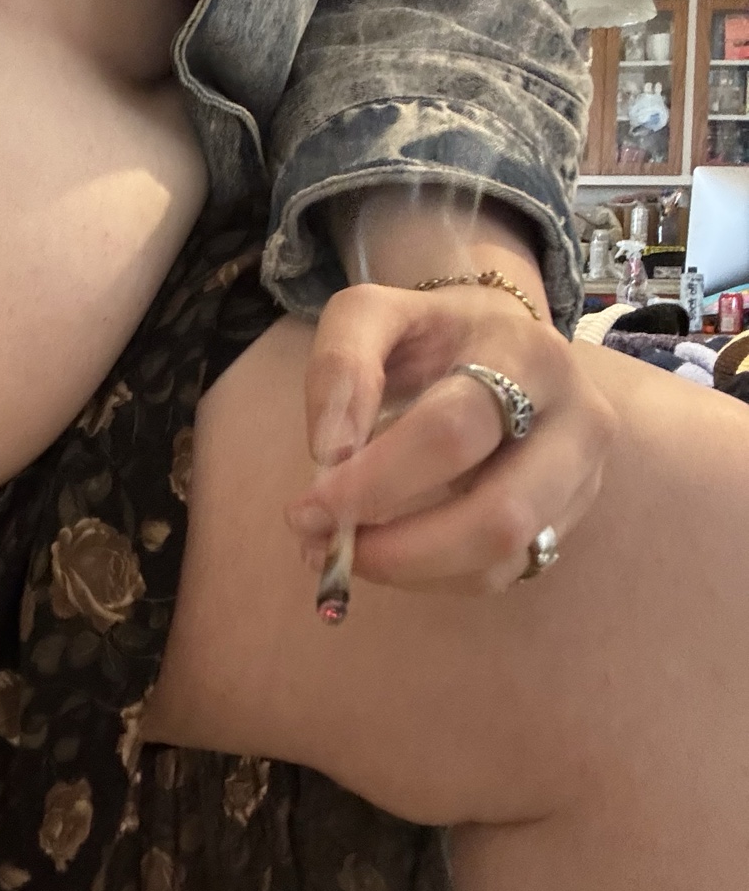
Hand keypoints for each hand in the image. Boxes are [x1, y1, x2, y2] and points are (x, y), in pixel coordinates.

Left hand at [284, 282, 617, 594]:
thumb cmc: (431, 333)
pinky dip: (432, 576)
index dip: (375, 480)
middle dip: (400, 548)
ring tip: (344, 551)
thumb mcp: (374, 314)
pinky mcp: (566, 522)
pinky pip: (500, 574)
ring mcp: (582, 480)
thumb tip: (329, 452)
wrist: (499, 341)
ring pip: (503, 557)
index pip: (453, 432)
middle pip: (499, 514)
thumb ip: (340, 364)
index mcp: (529, 356)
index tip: (308, 507)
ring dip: (410, 570)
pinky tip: (388, 552)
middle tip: (322, 546)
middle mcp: (577, 423)